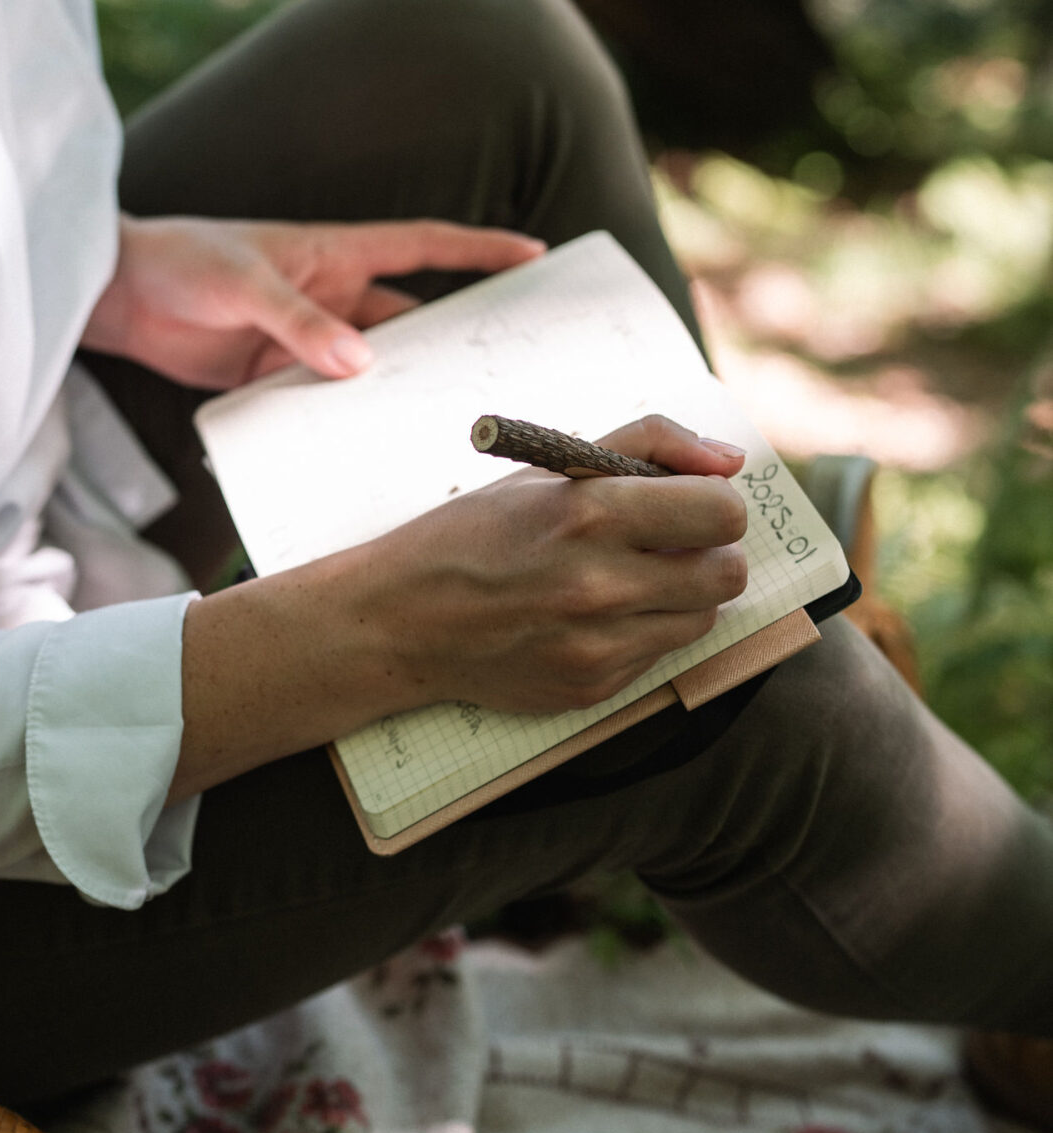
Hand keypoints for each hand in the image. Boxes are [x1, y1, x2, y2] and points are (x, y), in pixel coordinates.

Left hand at [82, 214, 545, 389]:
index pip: (425, 246)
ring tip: (447, 430)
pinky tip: (370, 453)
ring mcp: (308, 339)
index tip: (536, 254)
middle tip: (509, 376)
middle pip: (412, 322)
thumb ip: (297, 322)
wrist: (115, 295)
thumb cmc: (180, 261)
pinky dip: (348, 423)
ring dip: (402, 394)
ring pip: (375, 370)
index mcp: (336, 253)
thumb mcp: (242, 283)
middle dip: (457, 345)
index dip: (481, 249)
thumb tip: (358, 362)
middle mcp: (334, 296)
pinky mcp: (278, 376)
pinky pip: (328, 402)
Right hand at [341, 414, 749, 714]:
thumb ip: (647, 445)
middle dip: (709, 551)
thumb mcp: (547, 468)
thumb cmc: (473, 533)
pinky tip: (591, 615)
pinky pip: (660, 654)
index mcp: (588, 513)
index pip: (721, 512)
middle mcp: (599, 584)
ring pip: (704, 617)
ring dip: (682, 594)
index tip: (688, 502)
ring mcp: (598, 644)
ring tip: (628, 577)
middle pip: (727, 572)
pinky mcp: (594, 687)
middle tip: (669, 542)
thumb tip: (730, 460)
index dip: (714, 502)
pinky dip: (642, 630)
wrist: (401, 619)